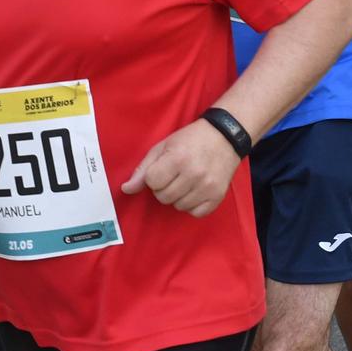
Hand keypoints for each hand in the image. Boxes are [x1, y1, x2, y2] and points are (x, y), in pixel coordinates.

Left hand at [121, 120, 236, 216]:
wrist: (225, 137)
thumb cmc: (190, 140)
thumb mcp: (163, 147)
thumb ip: (143, 169)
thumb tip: (126, 189)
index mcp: (178, 159)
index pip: (152, 182)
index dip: (154, 177)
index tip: (163, 168)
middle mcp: (194, 174)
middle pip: (163, 197)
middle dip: (164, 188)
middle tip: (174, 175)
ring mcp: (207, 187)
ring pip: (178, 206)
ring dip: (178, 196)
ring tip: (186, 181)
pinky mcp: (218, 196)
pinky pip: (195, 213)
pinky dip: (192, 205)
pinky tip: (195, 190)